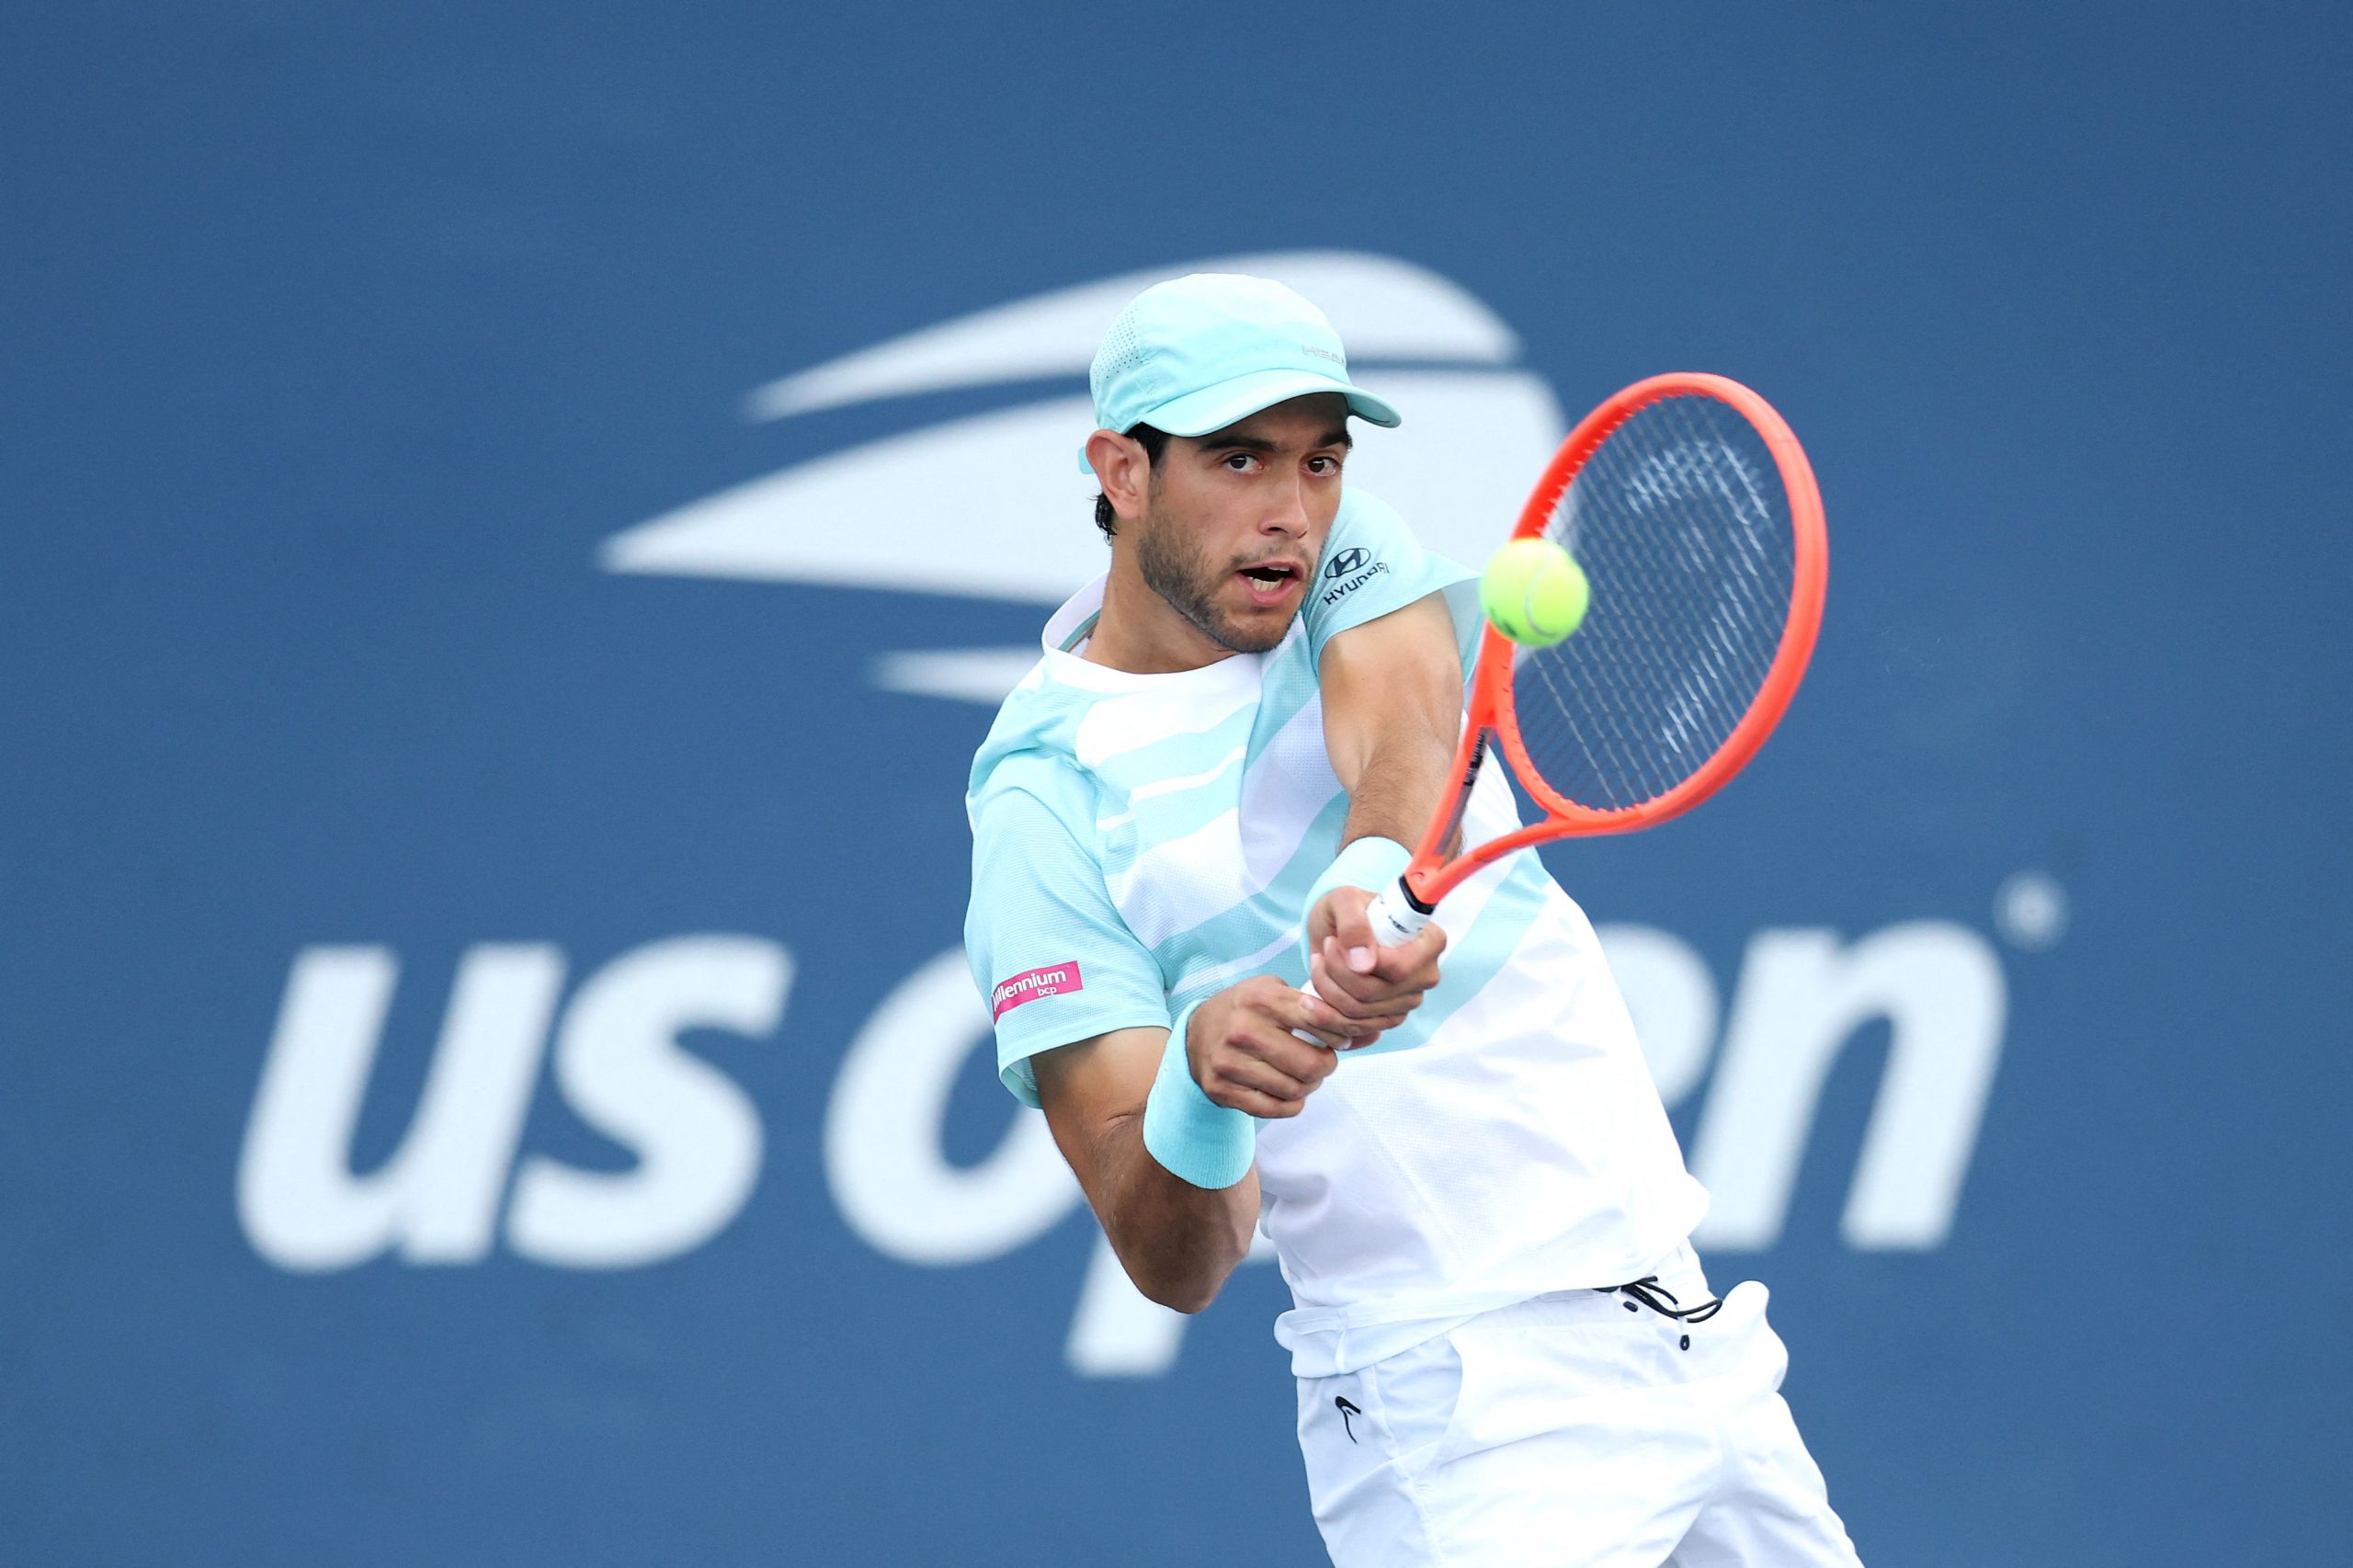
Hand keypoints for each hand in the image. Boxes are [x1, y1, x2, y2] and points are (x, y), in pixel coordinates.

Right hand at [1187, 977, 1358, 1118]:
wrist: (1195, 1035)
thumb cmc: (1249, 1010)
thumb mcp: (1280, 995)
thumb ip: (1324, 1012)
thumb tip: (1374, 1032)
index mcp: (1260, 998)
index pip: (1319, 1020)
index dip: (1339, 1034)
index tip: (1339, 1039)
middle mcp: (1242, 1030)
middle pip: (1311, 1065)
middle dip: (1326, 1066)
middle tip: (1322, 1061)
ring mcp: (1229, 1062)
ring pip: (1296, 1090)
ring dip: (1309, 1086)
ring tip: (1302, 1073)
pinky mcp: (1222, 1090)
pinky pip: (1276, 1109)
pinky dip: (1291, 1104)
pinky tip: (1286, 1089)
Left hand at [1304, 885, 1446, 1039]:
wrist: (1338, 930)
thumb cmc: (1348, 909)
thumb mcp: (1345, 900)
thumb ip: (1355, 924)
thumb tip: (1363, 963)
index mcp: (1429, 942)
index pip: (1399, 968)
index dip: (1360, 964)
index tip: (1333, 942)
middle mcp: (1424, 975)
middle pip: (1373, 993)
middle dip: (1335, 973)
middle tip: (1322, 949)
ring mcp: (1407, 1001)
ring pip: (1358, 1013)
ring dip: (1326, 990)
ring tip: (1316, 964)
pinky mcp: (1387, 1019)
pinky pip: (1353, 1029)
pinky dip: (1325, 1015)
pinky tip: (1311, 998)